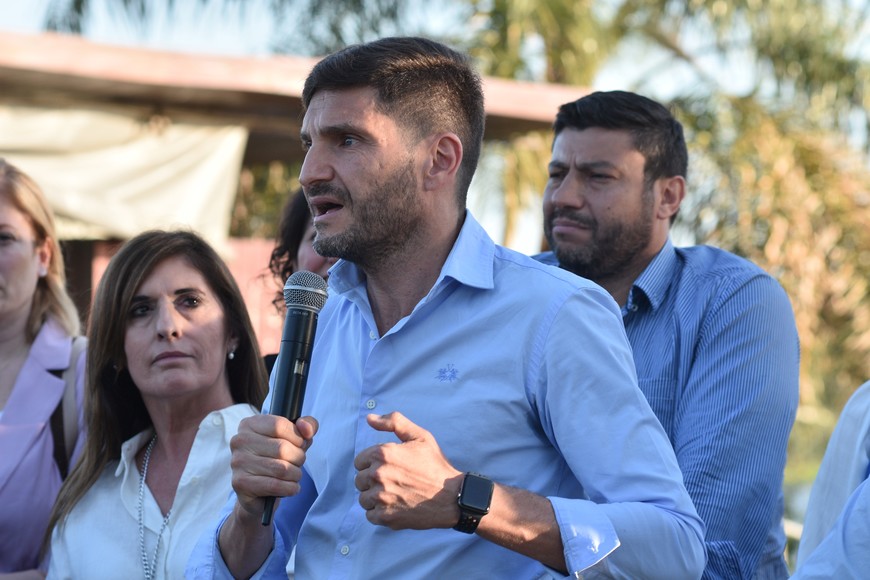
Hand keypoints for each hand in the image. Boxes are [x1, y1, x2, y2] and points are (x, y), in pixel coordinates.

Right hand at [229, 413, 317, 519]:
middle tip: (297, 463)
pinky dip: (290, 488)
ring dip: (296, 475)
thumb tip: (307, 429)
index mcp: (250, 424)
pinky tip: (291, 487)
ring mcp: (237, 462)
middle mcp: (239, 441)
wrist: (259, 491)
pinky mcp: (240, 483)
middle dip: (298, 458)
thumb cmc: (278, 458)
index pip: (279, 425)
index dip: (297, 437)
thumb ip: (308, 425)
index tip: (300, 445)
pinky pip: (275, 485)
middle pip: (282, 448)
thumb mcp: (297, 437)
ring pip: (281, 468)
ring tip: (294, 476)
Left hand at [353, 412, 462, 529]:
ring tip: (393, 495)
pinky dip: (379, 513)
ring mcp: (381, 497)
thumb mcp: (420, 436)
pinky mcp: (386, 516)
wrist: (451, 497)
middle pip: (359, 480)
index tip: (387, 468)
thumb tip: (369, 418)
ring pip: (363, 499)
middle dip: (372, 481)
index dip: (372, 464)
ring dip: (374, 498)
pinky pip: (370, 515)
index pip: (359, 461)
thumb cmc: (435, 465)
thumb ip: (394, 422)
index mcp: (383, 453)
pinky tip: (395, 507)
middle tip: (393, 482)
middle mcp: (378, 474)